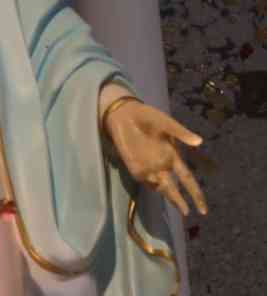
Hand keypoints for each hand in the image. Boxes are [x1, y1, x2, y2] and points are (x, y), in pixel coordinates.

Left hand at [103, 100, 207, 216]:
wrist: (124, 113)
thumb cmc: (146, 116)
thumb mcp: (166, 123)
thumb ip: (181, 133)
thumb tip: (199, 142)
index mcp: (172, 154)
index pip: (187, 178)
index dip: (195, 192)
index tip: (202, 207)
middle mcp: (161, 164)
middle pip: (174, 187)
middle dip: (181, 200)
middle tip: (189, 214)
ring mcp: (147, 165)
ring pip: (159, 186)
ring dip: (167, 196)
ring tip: (178, 208)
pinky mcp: (133, 165)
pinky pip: (143, 180)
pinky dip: (150, 186)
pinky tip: (156, 189)